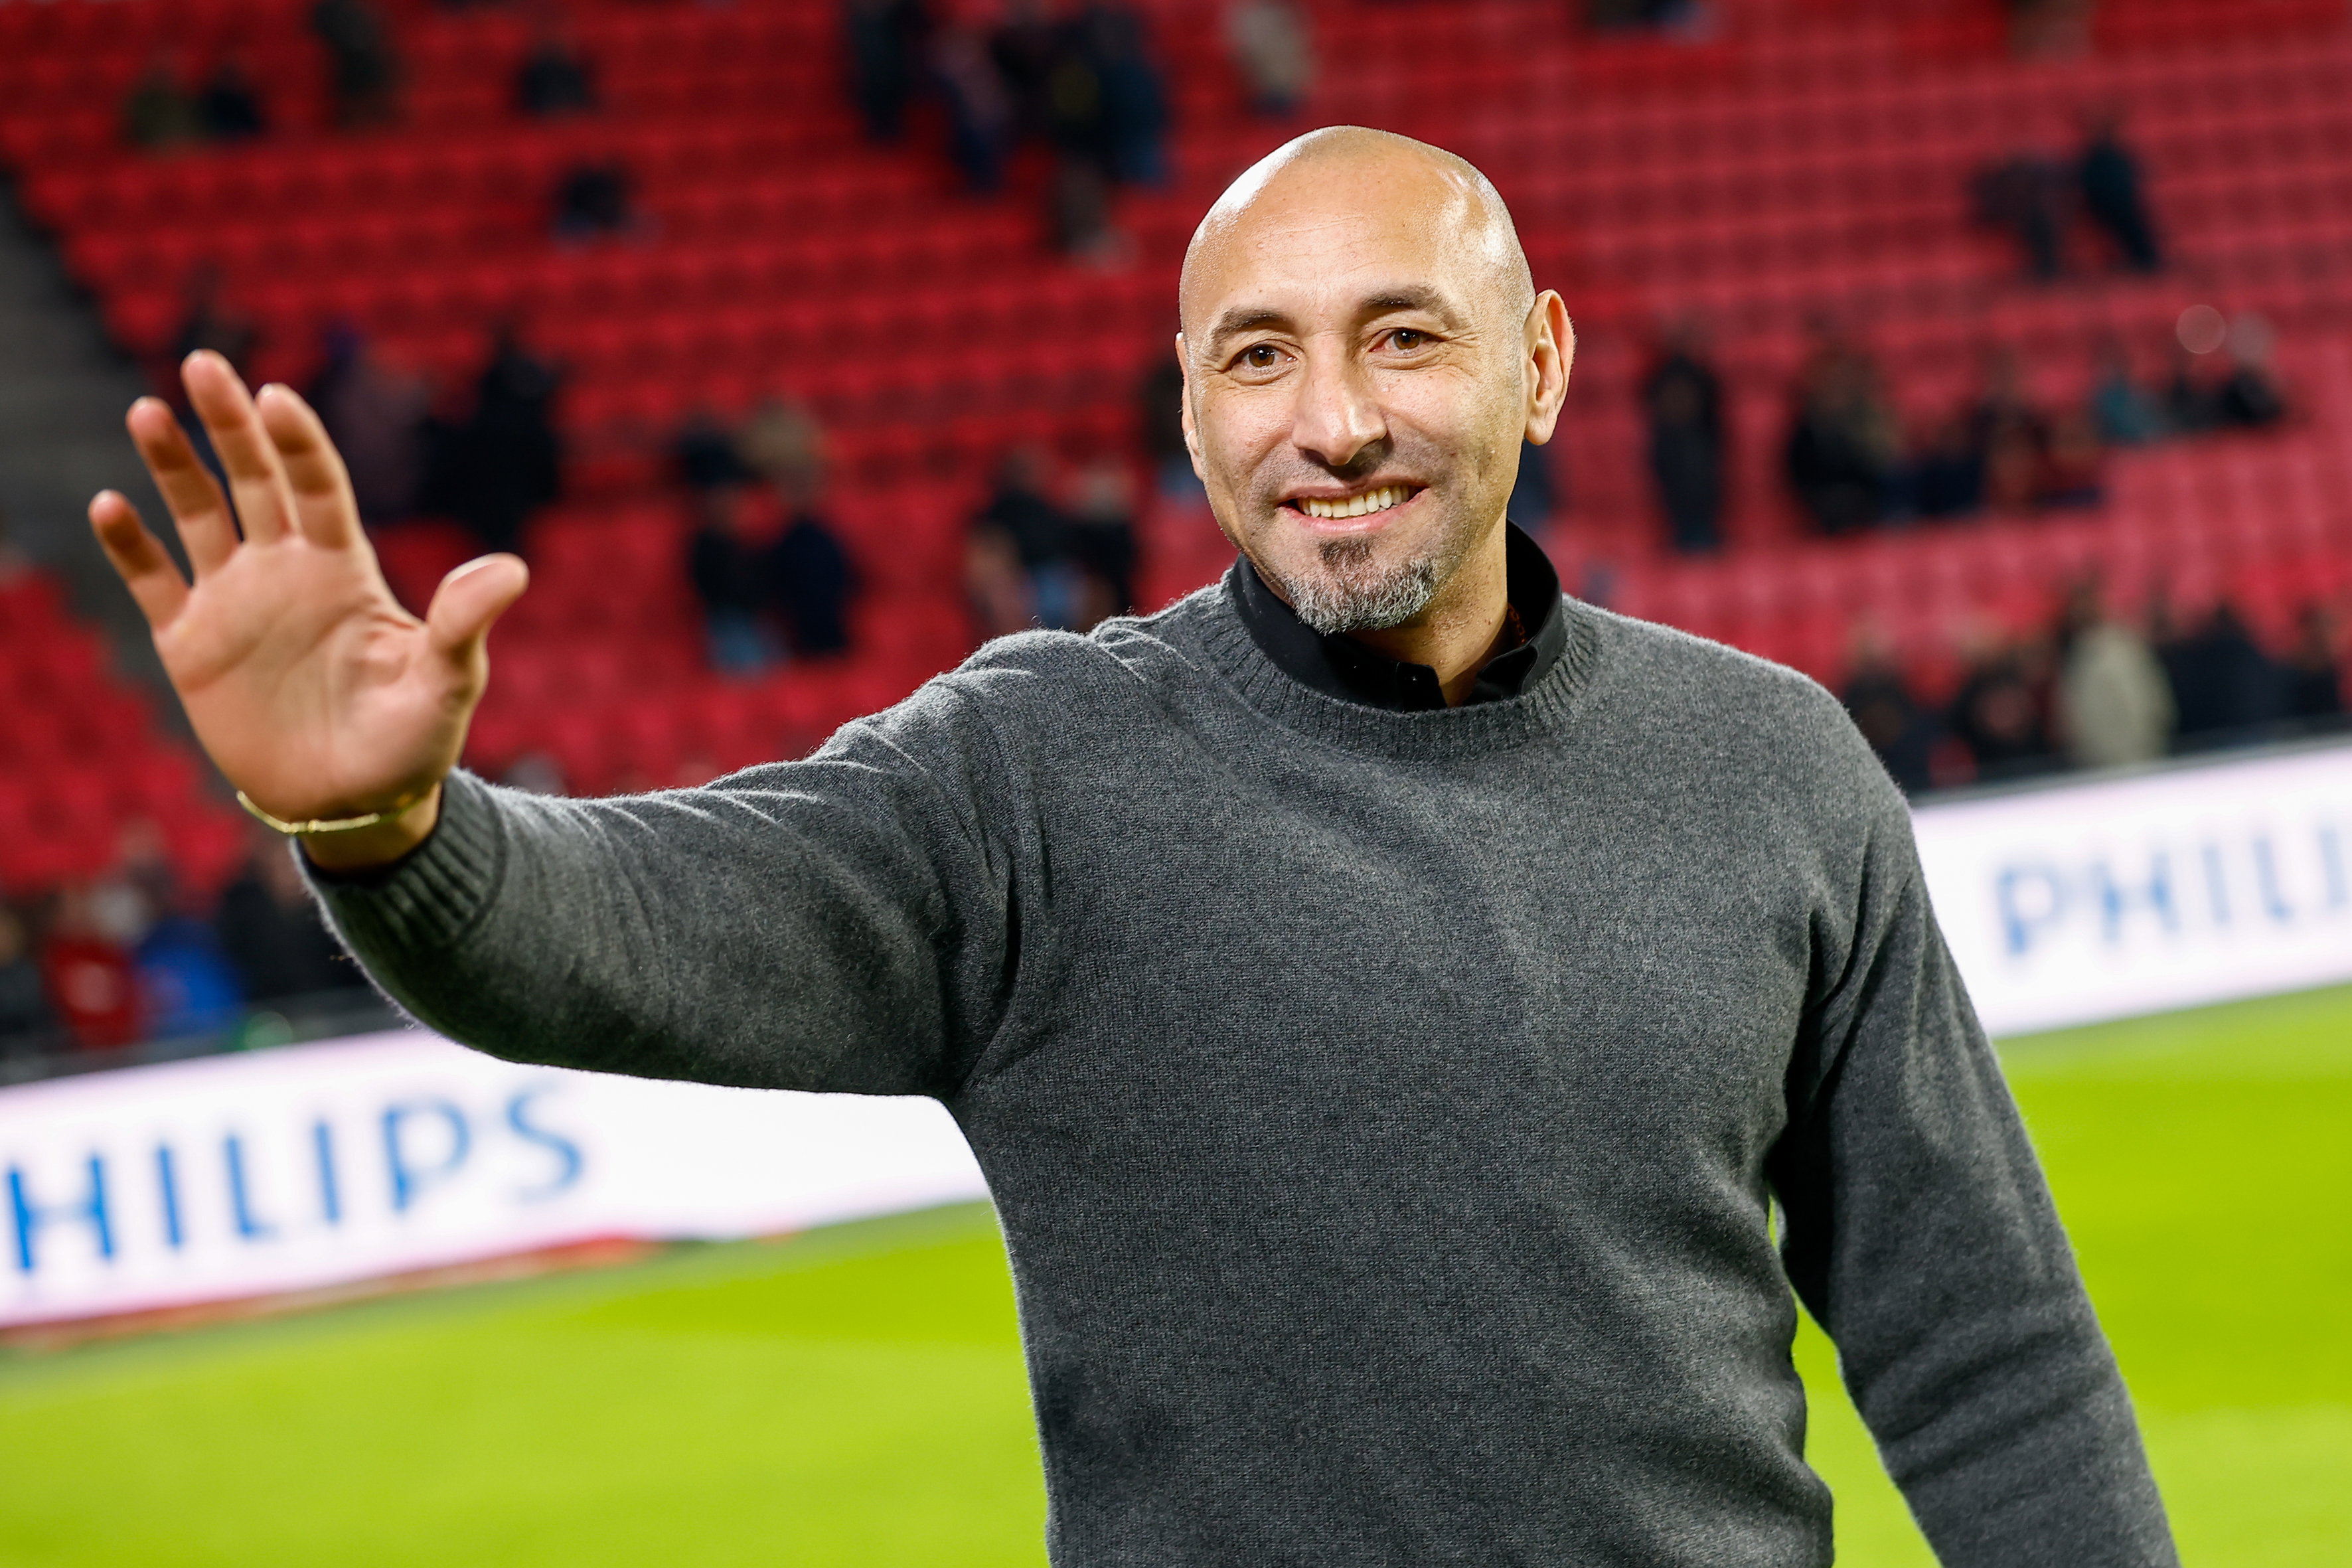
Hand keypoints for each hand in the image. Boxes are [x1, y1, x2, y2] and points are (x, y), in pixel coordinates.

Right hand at [88, 351, 528, 870]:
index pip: (318, 488)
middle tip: (203, 364)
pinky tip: (109, 505)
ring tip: (147, 411)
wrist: (360, 804)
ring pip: (198, 516)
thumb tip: (513, 569)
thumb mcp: (448, 681)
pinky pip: (154, 584)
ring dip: (172, 466)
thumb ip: (465, 623)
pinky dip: (130, 547)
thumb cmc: (414, 741)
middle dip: (229, 424)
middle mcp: (286, 572)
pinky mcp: (192, 647)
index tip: (276, 396)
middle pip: (253, 480)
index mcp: (345, 571)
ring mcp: (236, 605)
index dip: (298, 442)